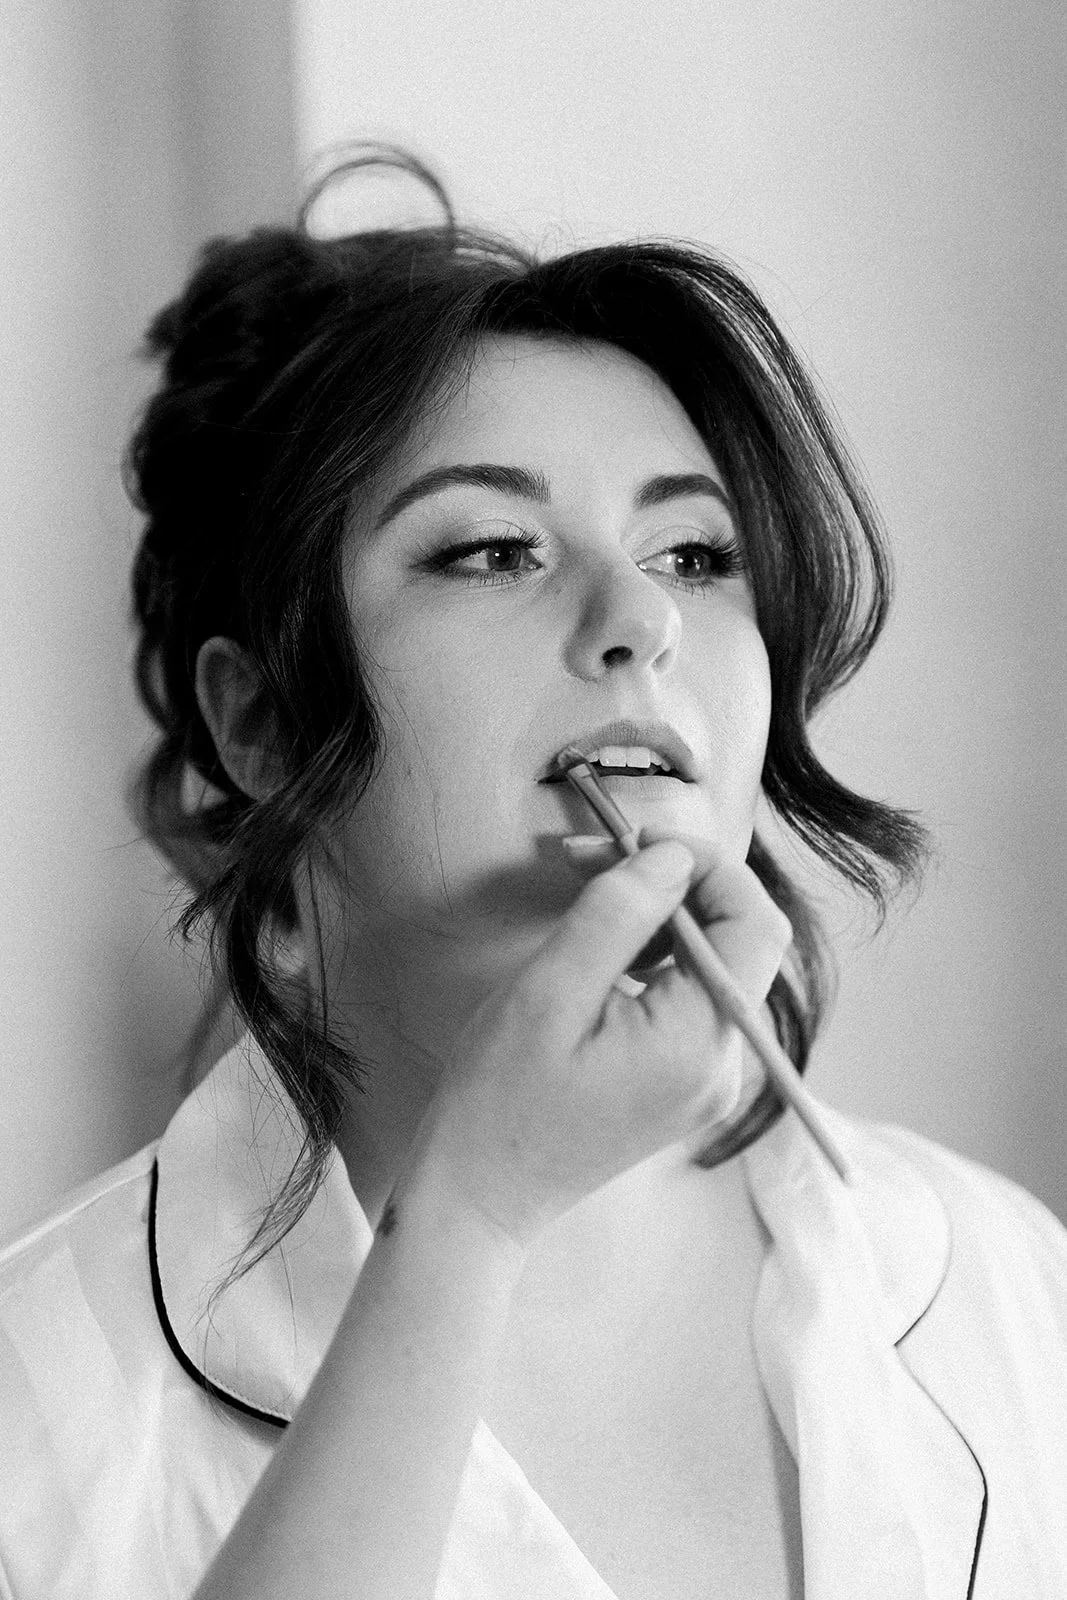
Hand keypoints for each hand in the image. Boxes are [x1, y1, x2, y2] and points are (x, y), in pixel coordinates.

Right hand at [410, 828, 792, 1248]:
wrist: (479, 1194)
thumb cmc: (500, 1098)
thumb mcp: (551, 991)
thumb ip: (619, 915)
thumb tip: (672, 856)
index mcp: (700, 1042)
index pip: (755, 923)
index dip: (708, 865)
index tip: (636, 839)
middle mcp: (723, 1063)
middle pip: (737, 939)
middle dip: (673, 883)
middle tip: (590, 857)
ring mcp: (707, 1077)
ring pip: (712, 962)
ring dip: (658, 916)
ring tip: (584, 898)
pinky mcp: (684, 1081)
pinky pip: (689, 996)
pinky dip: (652, 957)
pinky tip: (598, 954)